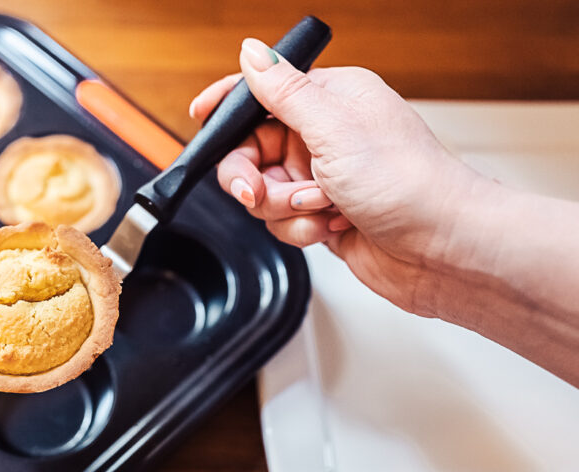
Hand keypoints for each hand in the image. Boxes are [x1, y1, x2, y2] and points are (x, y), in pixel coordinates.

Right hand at [189, 39, 490, 316]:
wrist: (442, 249)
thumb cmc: (409, 184)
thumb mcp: (334, 128)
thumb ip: (284, 92)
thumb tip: (251, 52)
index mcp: (331, 100)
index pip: (262, 94)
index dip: (227, 108)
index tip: (200, 117)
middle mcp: (325, 137)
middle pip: (250, 152)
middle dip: (255, 178)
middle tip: (262, 191)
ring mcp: (323, 179)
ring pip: (262, 193)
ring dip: (284, 208)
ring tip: (322, 209)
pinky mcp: (323, 216)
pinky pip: (281, 223)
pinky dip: (299, 230)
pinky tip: (332, 228)